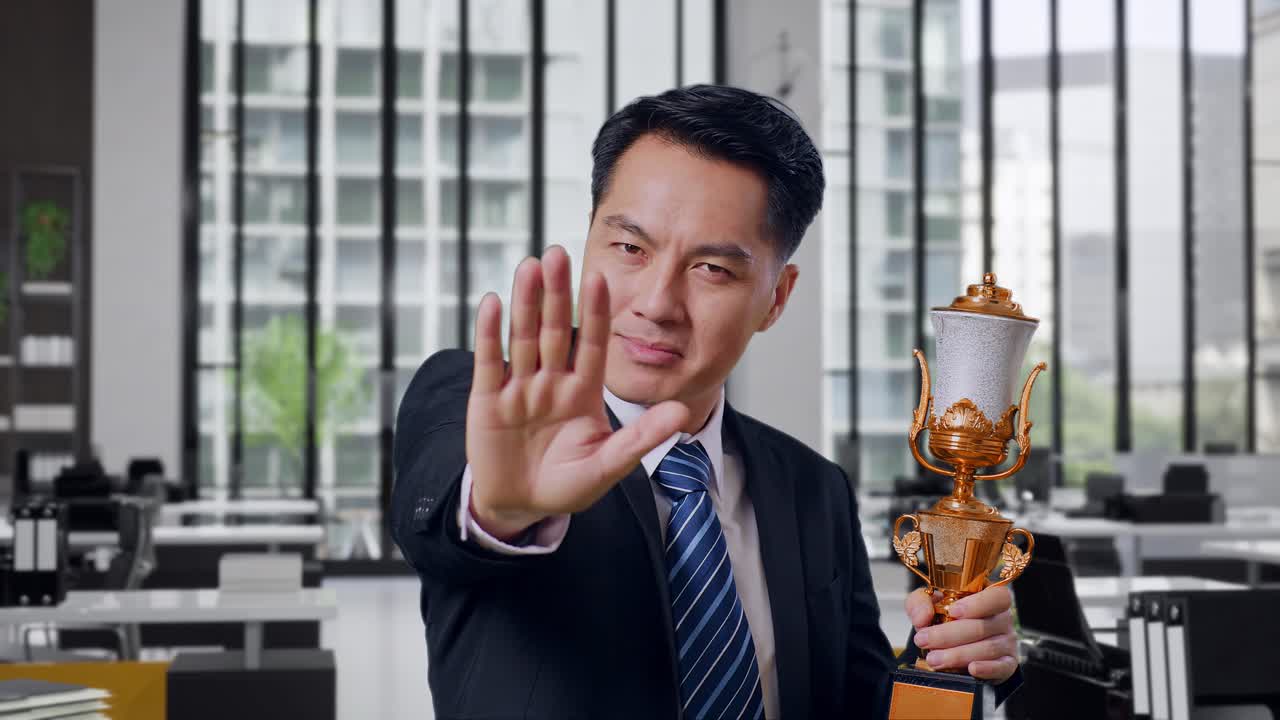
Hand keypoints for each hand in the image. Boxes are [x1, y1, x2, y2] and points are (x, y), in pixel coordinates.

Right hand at [465, 245, 689, 539]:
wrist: (521, 506)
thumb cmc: (566, 486)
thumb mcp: (607, 465)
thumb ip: (641, 438)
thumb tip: (682, 413)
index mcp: (582, 391)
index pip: (591, 344)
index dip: (595, 313)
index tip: (601, 278)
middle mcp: (551, 381)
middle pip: (553, 330)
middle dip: (556, 293)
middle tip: (559, 252)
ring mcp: (519, 388)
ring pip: (523, 338)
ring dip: (525, 302)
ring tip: (530, 266)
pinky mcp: (488, 400)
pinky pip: (490, 362)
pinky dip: (490, 333)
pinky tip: (493, 303)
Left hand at [905, 585, 1018, 682]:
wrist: (952, 645)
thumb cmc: (945, 618)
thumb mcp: (928, 603)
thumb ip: (920, 602)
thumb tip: (922, 618)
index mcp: (989, 598)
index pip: (997, 596)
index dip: (977, 604)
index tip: (953, 612)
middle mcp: (1002, 619)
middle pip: (982, 626)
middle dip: (949, 635)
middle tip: (924, 640)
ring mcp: (1007, 642)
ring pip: (987, 648)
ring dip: (957, 654)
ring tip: (934, 659)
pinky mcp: (1006, 664)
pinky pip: (1001, 667)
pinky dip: (986, 669)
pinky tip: (971, 669)